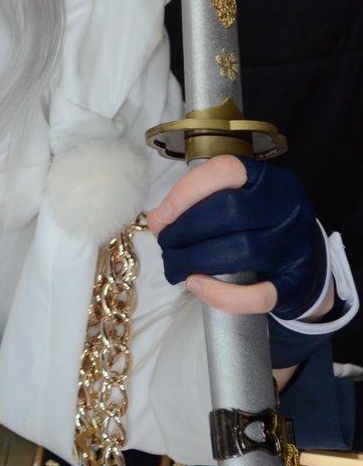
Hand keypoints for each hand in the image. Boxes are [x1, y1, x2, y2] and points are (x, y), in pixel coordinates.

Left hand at [147, 155, 326, 317]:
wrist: (307, 268)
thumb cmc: (260, 228)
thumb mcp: (239, 203)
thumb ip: (201, 204)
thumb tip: (159, 220)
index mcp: (269, 180)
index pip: (227, 171)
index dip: (188, 191)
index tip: (162, 215)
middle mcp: (287, 208)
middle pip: (230, 211)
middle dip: (186, 229)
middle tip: (165, 244)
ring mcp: (295, 247)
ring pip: (241, 251)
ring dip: (196, 260)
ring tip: (174, 266)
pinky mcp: (295, 285)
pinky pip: (258, 294)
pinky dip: (221, 294)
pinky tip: (197, 286)